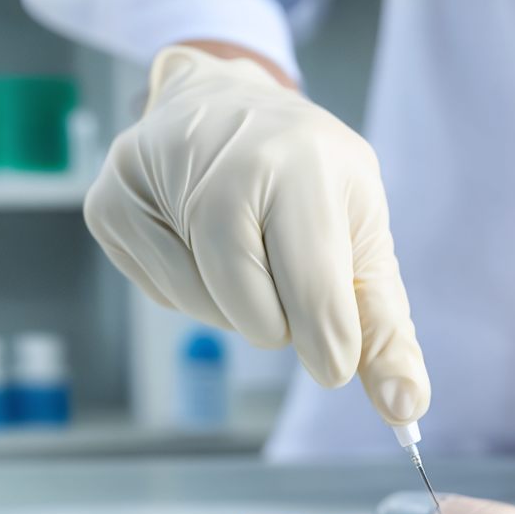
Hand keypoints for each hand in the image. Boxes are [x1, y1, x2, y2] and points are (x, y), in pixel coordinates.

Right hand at [85, 45, 428, 425]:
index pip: (314, 291)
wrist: (226, 106)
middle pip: (254, 312)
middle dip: (280, 321)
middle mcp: (226, 160)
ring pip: (205, 308)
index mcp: (304, 164)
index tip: (334, 360)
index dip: (329, 345)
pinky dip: (193, 293)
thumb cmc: (307, 181)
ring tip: (246, 251)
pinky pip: (161, 295)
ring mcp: (155, 180)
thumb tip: (405, 407)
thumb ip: (384, 329)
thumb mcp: (362, 238)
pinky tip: (200, 243)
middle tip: (288, 279)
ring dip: (235, 309)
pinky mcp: (109, 204)